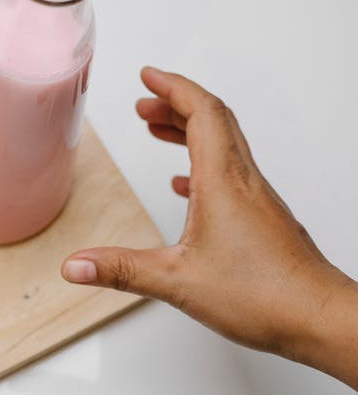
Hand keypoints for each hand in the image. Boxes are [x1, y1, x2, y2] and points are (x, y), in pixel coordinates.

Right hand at [61, 67, 357, 387]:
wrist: (319, 318)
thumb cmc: (265, 295)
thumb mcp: (177, 282)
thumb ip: (122, 270)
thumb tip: (75, 265)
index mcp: (222, 183)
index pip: (202, 114)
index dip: (174, 88)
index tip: (149, 76)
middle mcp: (244, 183)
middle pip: (214, 122)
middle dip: (177, 104)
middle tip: (145, 101)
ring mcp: (257, 200)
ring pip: (224, 147)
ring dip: (190, 131)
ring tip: (158, 130)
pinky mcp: (262, 219)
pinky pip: (231, 176)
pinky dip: (203, 166)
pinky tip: (186, 187)